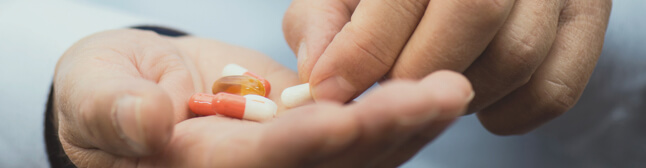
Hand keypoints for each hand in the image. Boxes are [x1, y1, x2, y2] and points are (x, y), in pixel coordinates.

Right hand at [53, 29, 472, 166]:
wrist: (141, 86)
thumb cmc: (107, 91)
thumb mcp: (95, 95)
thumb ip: (113, 110)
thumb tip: (147, 119)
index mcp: (204, 167)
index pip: (264, 162)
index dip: (306, 143)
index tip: (348, 117)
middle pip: (329, 163)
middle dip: (384, 130)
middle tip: (441, 94)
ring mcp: (288, 153)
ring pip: (357, 153)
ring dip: (405, 121)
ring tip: (452, 90)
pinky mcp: (307, 132)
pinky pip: (358, 130)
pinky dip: (394, 110)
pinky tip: (431, 88)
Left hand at [283, 0, 611, 134]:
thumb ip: (326, 20)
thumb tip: (320, 77)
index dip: (363, 52)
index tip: (329, 90)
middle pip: (472, 16)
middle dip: (415, 72)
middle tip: (385, 91)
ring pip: (516, 57)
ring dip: (460, 94)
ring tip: (429, 87)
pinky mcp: (587, 20)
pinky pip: (553, 90)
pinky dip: (508, 114)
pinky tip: (477, 102)